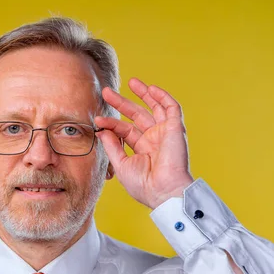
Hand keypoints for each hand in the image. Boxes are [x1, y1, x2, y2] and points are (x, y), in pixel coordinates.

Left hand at [95, 78, 193, 208]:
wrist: (163, 192)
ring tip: (130, 81)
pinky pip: (171, 108)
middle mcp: (153, 139)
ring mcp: (165, 133)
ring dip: (144, 94)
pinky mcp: (176, 129)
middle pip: (136, 115)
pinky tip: (150, 88)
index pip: (124, 130)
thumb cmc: (143, 185)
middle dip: (122, 102)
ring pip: (154, 107)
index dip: (111, 123)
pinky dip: (162, 97)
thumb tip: (101, 130)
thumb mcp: (121, 164)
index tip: (98, 119)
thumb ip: (112, 146)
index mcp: (142, 149)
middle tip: (106, 92)